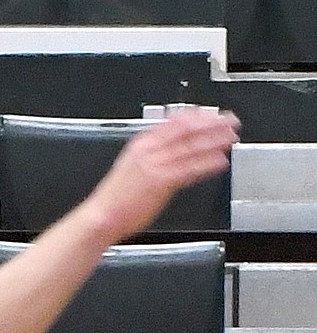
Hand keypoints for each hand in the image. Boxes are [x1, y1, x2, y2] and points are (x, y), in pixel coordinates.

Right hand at [89, 108, 238, 242]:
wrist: (101, 217)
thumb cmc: (114, 200)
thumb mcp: (131, 169)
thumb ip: (152, 158)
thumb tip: (172, 155)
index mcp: (141, 144)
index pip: (174, 122)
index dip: (196, 117)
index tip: (212, 115)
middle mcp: (149, 150)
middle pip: (186, 131)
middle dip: (211, 124)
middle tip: (229, 122)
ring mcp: (156, 165)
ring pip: (191, 148)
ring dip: (214, 141)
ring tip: (230, 138)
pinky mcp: (162, 182)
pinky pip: (190, 169)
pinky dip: (207, 164)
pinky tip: (220, 161)